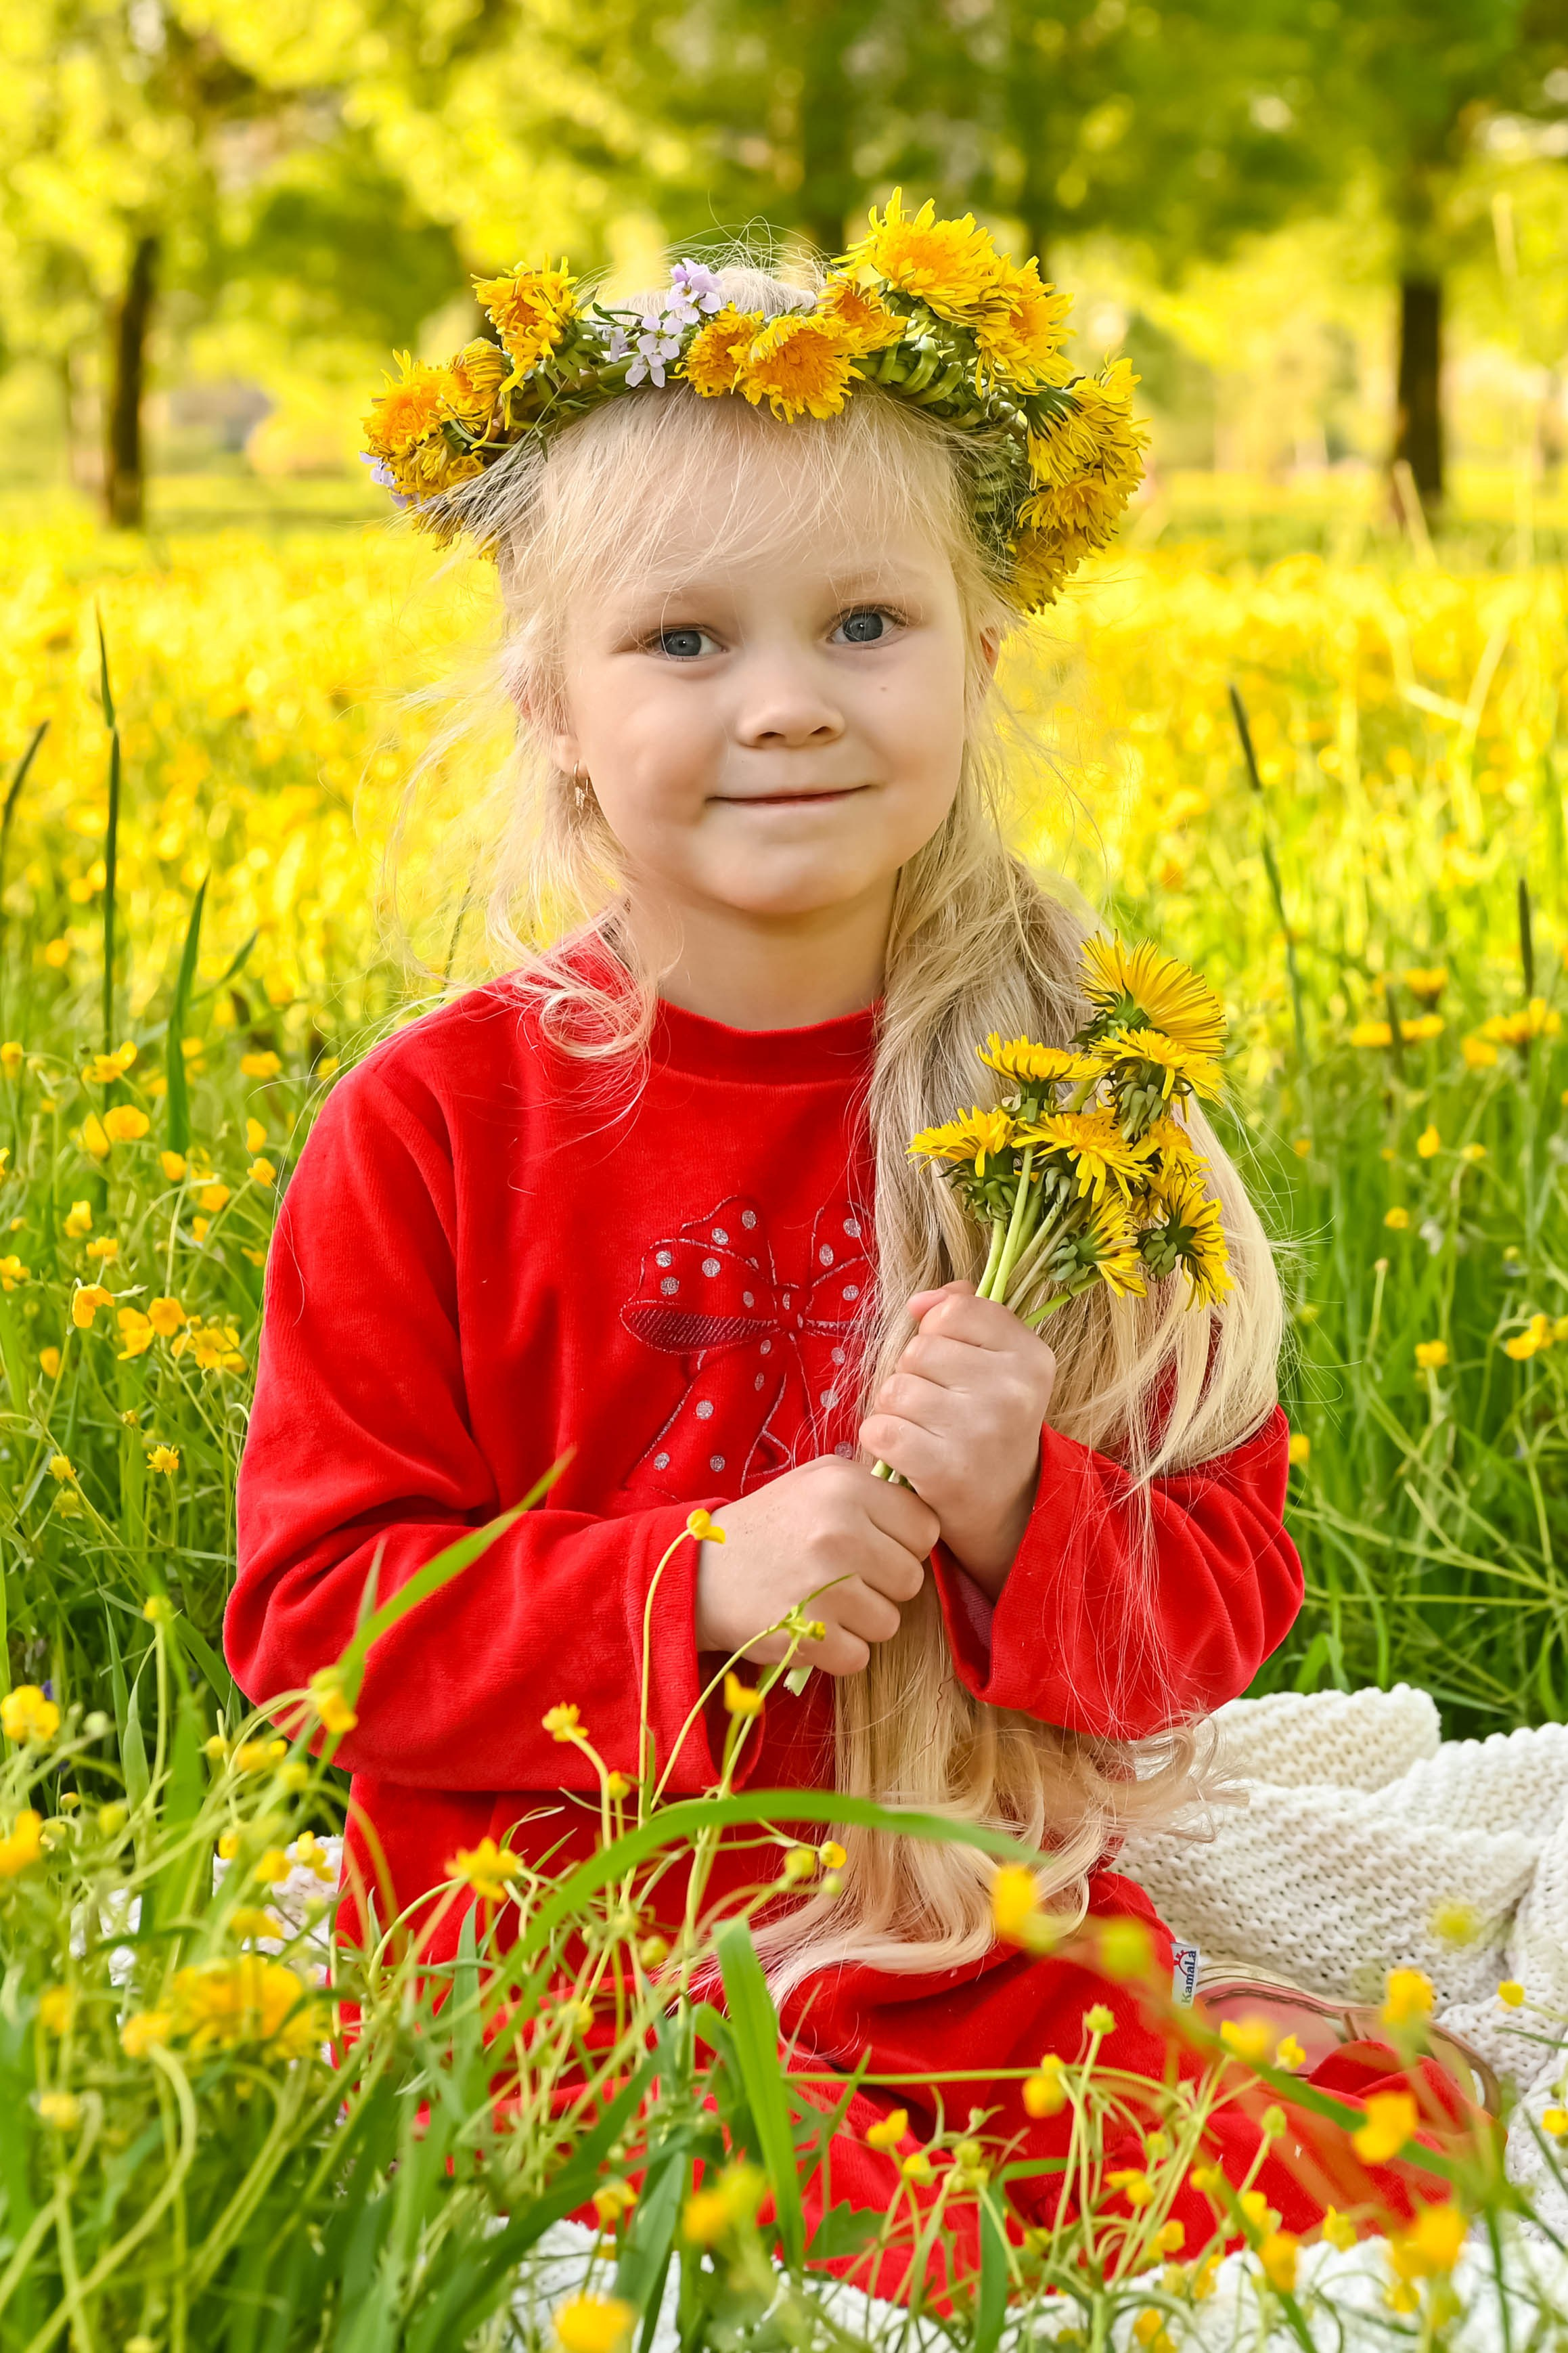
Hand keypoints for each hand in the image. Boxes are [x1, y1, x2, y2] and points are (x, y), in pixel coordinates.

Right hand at [694, 1456, 937, 1677]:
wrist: (700, 1572)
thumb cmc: (768, 1525)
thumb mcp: (814, 1481)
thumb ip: (869, 1489)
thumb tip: (921, 1512)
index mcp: (846, 1487)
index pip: (925, 1528)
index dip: (905, 1544)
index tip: (878, 1548)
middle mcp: (840, 1531)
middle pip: (911, 1579)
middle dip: (884, 1585)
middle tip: (847, 1579)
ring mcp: (825, 1584)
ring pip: (889, 1622)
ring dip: (862, 1621)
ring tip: (826, 1602)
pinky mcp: (809, 1632)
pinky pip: (859, 1656)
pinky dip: (839, 1651)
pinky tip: (813, 1627)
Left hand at [858, 1281, 1057, 1598]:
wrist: (1006, 1508)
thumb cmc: (990, 1422)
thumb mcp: (998, 1362)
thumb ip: (966, 1314)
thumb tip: (920, 1301)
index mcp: (1031, 1356)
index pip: (956, 1310)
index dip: (938, 1333)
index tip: (953, 1363)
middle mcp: (1013, 1391)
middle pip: (919, 1350)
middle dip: (914, 1374)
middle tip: (938, 1406)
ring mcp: (979, 1430)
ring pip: (895, 1388)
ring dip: (895, 1409)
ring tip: (924, 1430)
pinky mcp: (944, 1469)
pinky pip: (880, 1428)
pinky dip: (882, 1439)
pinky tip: (906, 1452)